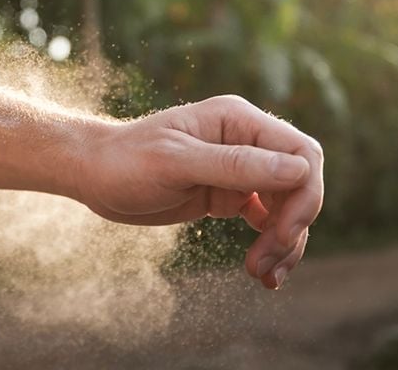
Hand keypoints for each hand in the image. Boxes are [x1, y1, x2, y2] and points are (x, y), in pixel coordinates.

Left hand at [74, 95, 323, 288]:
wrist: (93, 175)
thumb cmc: (125, 160)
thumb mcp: (175, 162)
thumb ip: (234, 165)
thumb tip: (299, 171)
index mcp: (238, 120)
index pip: (301, 153)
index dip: (305, 195)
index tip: (283, 234)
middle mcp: (245, 141)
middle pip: (301, 183)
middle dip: (293, 226)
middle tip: (267, 263)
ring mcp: (239, 169)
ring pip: (288, 207)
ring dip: (285, 243)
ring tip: (264, 276)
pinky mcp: (229, 194)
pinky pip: (267, 220)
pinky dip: (272, 245)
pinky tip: (264, 272)